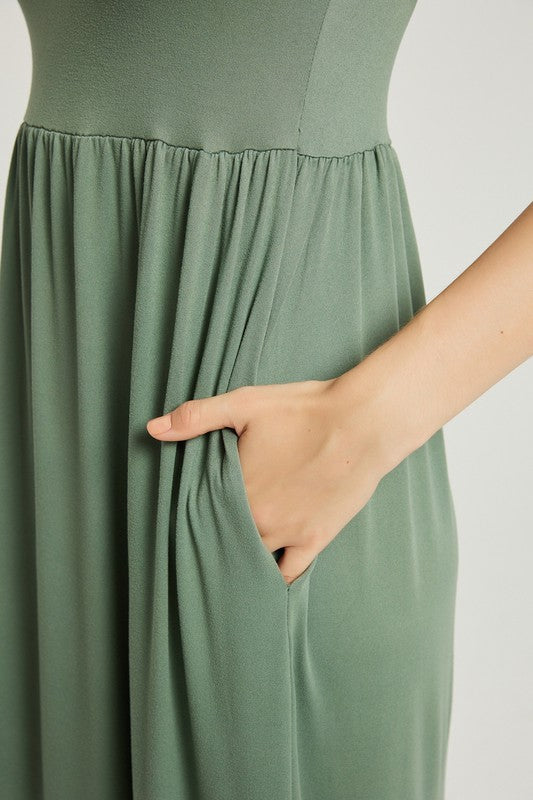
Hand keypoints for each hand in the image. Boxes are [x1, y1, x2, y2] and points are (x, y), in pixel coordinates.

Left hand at [146, 377, 391, 584]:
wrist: (364, 422)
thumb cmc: (305, 409)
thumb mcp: (246, 403)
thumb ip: (197, 417)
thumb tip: (152, 429)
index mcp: (236, 490)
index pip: (198, 518)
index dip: (188, 521)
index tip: (179, 526)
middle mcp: (258, 519)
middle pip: (222, 543)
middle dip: (211, 545)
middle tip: (197, 551)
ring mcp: (288, 534)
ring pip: (251, 562)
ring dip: (238, 563)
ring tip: (224, 570)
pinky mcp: (315, 539)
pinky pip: (290, 573)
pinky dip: (274, 579)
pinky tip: (264, 582)